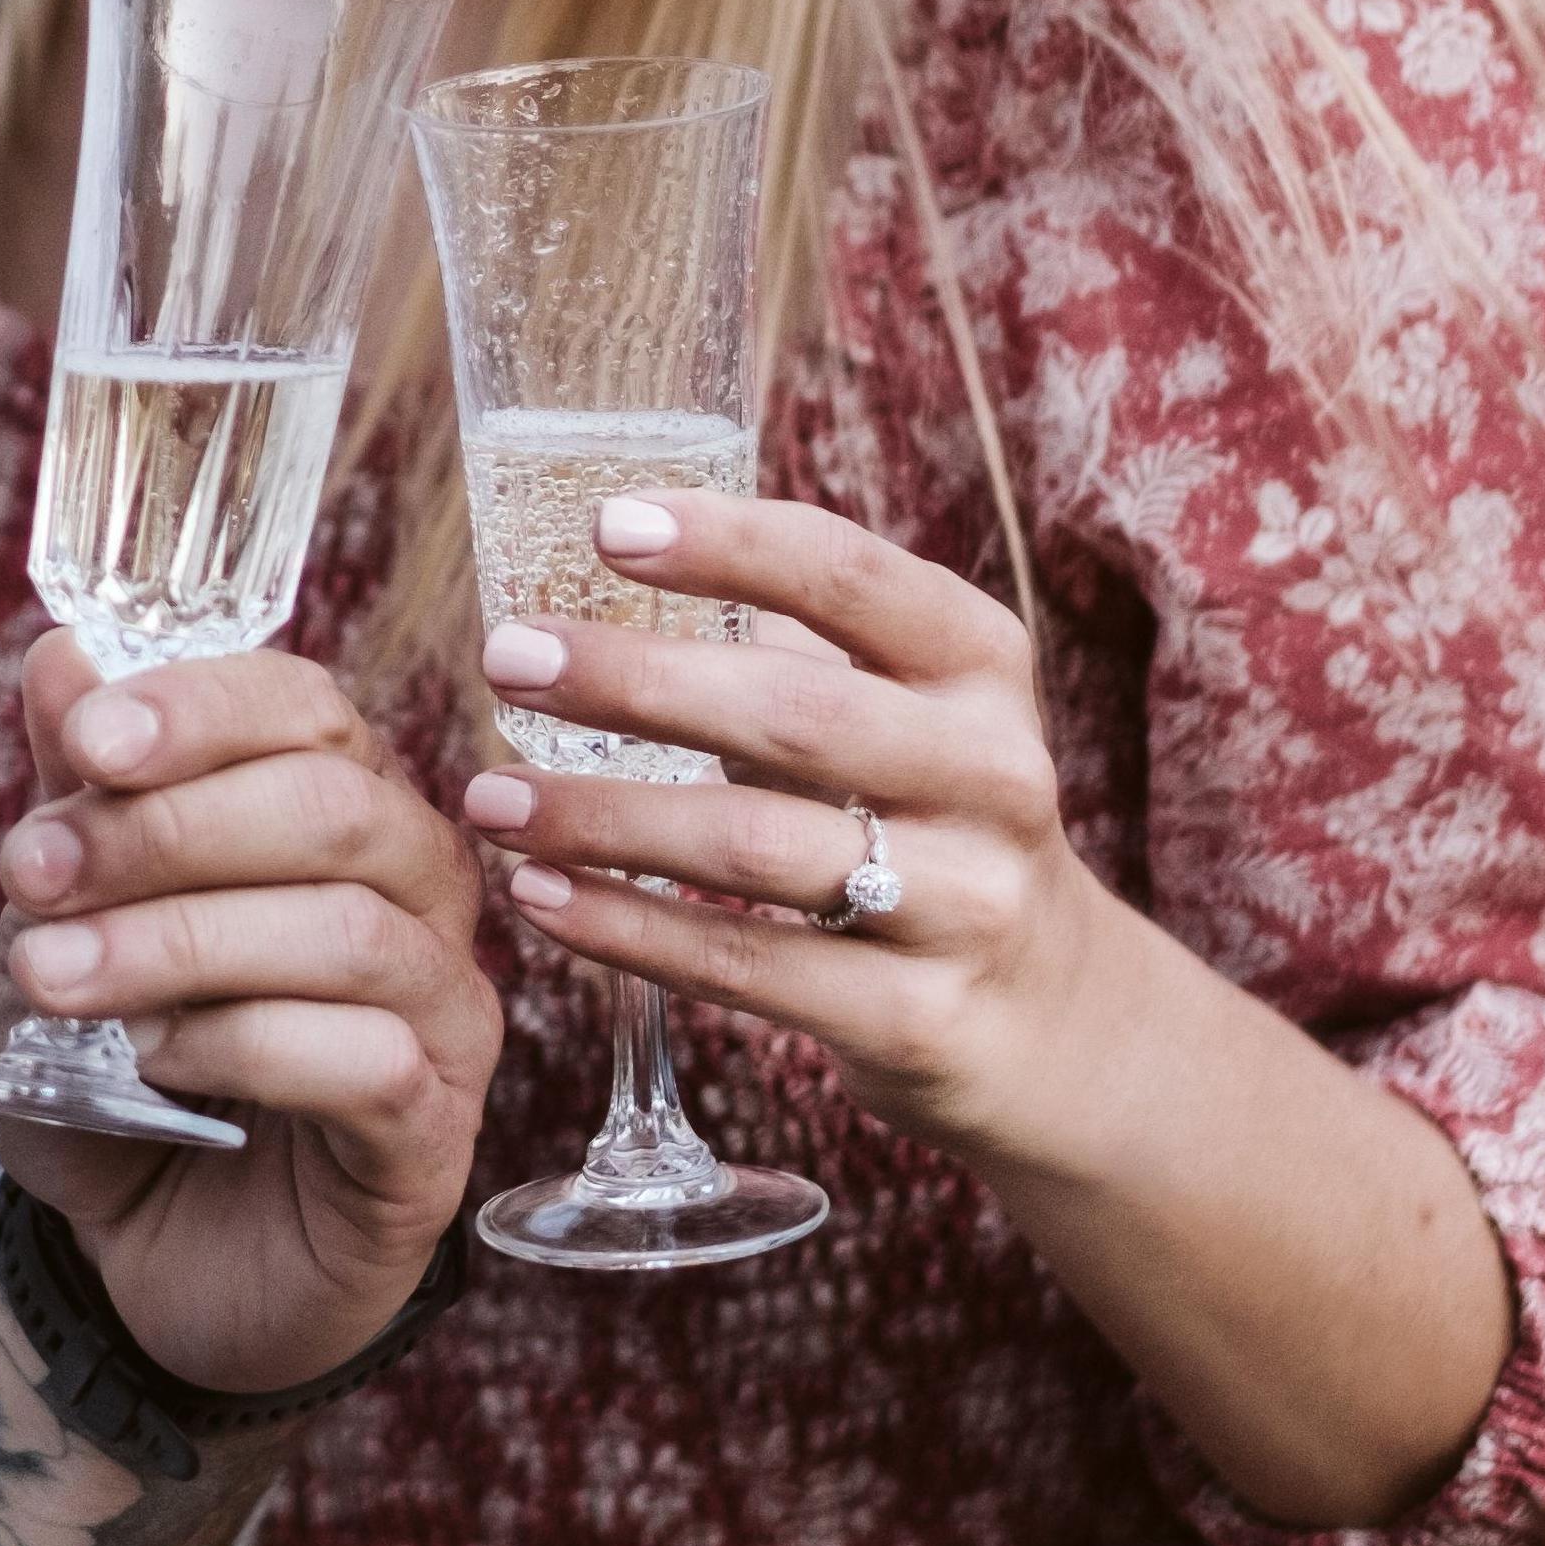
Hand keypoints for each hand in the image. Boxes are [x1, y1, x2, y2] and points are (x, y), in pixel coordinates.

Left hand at [0, 631, 499, 1393]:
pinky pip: (370, 1061)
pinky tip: (153, 1064)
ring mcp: (441, 1014)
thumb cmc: (115, 1074)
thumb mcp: (64, 925)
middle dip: (167, 829)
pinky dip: (242, 1046)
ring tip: (56, 978)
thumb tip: (62, 652)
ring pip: (353, 932)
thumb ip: (78, 796)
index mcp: (337, 811)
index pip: (307, 709)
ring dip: (180, 942)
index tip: (83, 742)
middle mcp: (416, 895)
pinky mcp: (432, 1134)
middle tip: (32, 873)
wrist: (131, 1255)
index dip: (200, 709)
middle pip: (337, 808)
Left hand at [462, 490, 1113, 1160]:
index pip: (852, 579)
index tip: (607, 525)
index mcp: (978, 668)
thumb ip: (789, 652)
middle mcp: (992, 774)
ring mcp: (964, 904)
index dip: (732, 546)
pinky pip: (747, 967)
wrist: (1053, 1019)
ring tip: (490, 798)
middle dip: (633, 682)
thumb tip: (608, 563)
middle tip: (506, 658)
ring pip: (756, 849)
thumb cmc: (925, 827)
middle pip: (793, 715)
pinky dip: (629, 929)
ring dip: (602, 817)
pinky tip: (540, 897)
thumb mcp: (901, 717)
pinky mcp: (917, 1019)